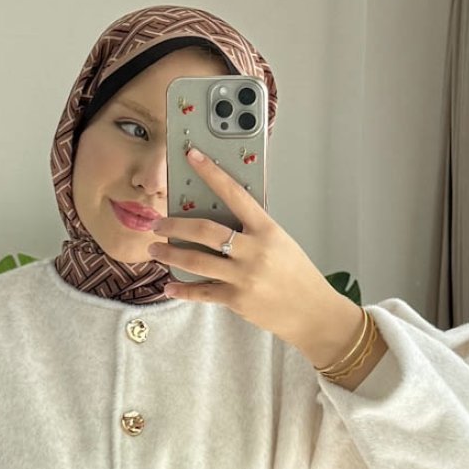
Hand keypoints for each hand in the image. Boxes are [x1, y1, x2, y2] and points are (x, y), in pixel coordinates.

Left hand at [146, 148, 336, 346]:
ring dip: (170, 254)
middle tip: (158, 223)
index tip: (193, 157)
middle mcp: (254, 250)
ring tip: (155, 250)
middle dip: (174, 225)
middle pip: (204, 230)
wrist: (314, 312)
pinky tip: (169, 286)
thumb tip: (220, 219)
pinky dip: (183, 290)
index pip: (235, 193)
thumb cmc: (298, 275)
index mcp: (267, 229)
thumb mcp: (281, 243)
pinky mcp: (237, 299)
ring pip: (196, 261)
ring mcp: (244, 276)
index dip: (211, 173)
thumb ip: (253, 231)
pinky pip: (202, 292)